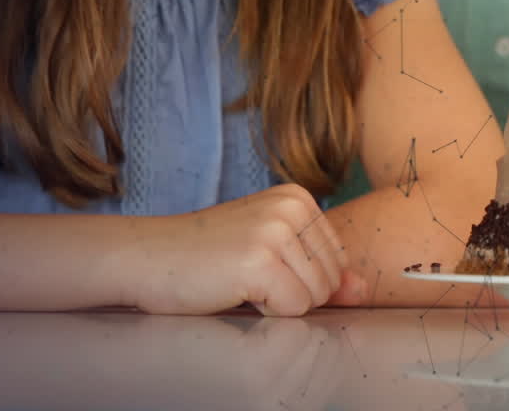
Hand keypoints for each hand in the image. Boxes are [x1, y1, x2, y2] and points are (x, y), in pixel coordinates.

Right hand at [127, 184, 366, 315]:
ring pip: (316, 297)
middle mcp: (293, 207)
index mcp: (299, 198)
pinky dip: (266, 311)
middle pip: (332, 279)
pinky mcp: (260, 260)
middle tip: (247, 275)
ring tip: (240, 280)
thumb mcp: (272, 253)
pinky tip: (234, 290)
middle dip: (294, 292)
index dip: (301, 278)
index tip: (259, 264)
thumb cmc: (206, 257)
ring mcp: (277, 231)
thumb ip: (322, 269)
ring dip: (279, 302)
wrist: (145, 257)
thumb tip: (363, 289)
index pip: (338, 260)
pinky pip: (294, 308)